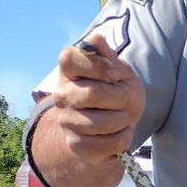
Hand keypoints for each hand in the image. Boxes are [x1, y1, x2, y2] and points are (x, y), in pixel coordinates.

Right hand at [52, 37, 145, 168]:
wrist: (116, 125)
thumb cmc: (117, 92)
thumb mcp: (118, 70)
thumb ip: (107, 56)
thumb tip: (94, 41)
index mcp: (69, 71)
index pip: (70, 58)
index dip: (97, 65)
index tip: (115, 75)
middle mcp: (61, 95)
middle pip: (92, 94)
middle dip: (120, 98)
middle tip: (125, 100)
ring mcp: (66, 121)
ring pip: (102, 122)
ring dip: (123, 120)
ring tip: (123, 118)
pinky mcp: (76, 144)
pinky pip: (109, 143)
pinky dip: (124, 138)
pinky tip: (120, 133)